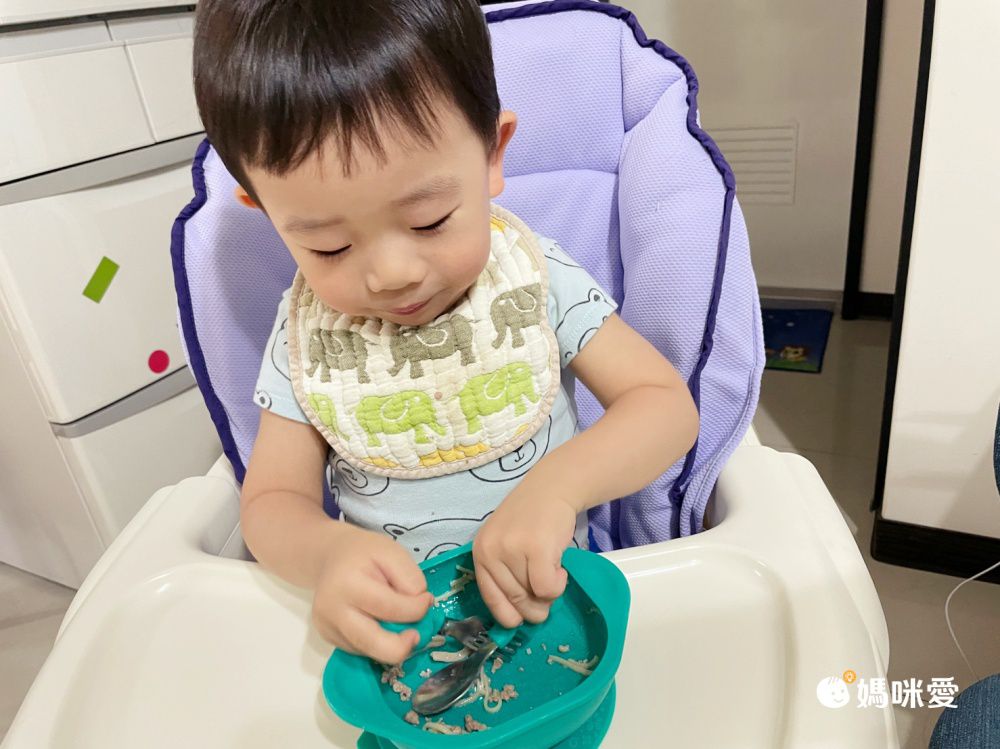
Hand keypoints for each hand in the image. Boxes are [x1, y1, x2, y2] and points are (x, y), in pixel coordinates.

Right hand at [312, 524, 433, 663]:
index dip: (417, 610)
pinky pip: (361, 650)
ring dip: (391, 644)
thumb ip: (410, 578)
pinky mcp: (329, 638)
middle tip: (416, 634)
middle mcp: (332, 611)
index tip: (427, 600)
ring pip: (370, 652)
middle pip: (375, 645)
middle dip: (404, 646)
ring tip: (397, 621)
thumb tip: (422, 607)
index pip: (390, 608)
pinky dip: (377, 642)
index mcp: (348, 584)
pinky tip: (378, 623)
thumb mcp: (392, 552)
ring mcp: (328, 628)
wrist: (329, 557)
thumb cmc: (363, 553)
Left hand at [472, 483, 577, 627]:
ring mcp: (512, 549)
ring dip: (549, 594)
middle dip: (535, 608)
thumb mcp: (507, 544)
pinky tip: (560, 568)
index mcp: (480, 553)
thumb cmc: (532, 520)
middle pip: (515, 602)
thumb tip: (517, 617)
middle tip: (547, 594)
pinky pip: (548, 589)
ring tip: (553, 572)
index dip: (509, 615)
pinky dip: (558, 585)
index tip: (522, 618)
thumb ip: (506, 574)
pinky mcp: (536, 548)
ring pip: (533, 597)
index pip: (491, 600)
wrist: (552, 487)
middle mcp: (490, 552)